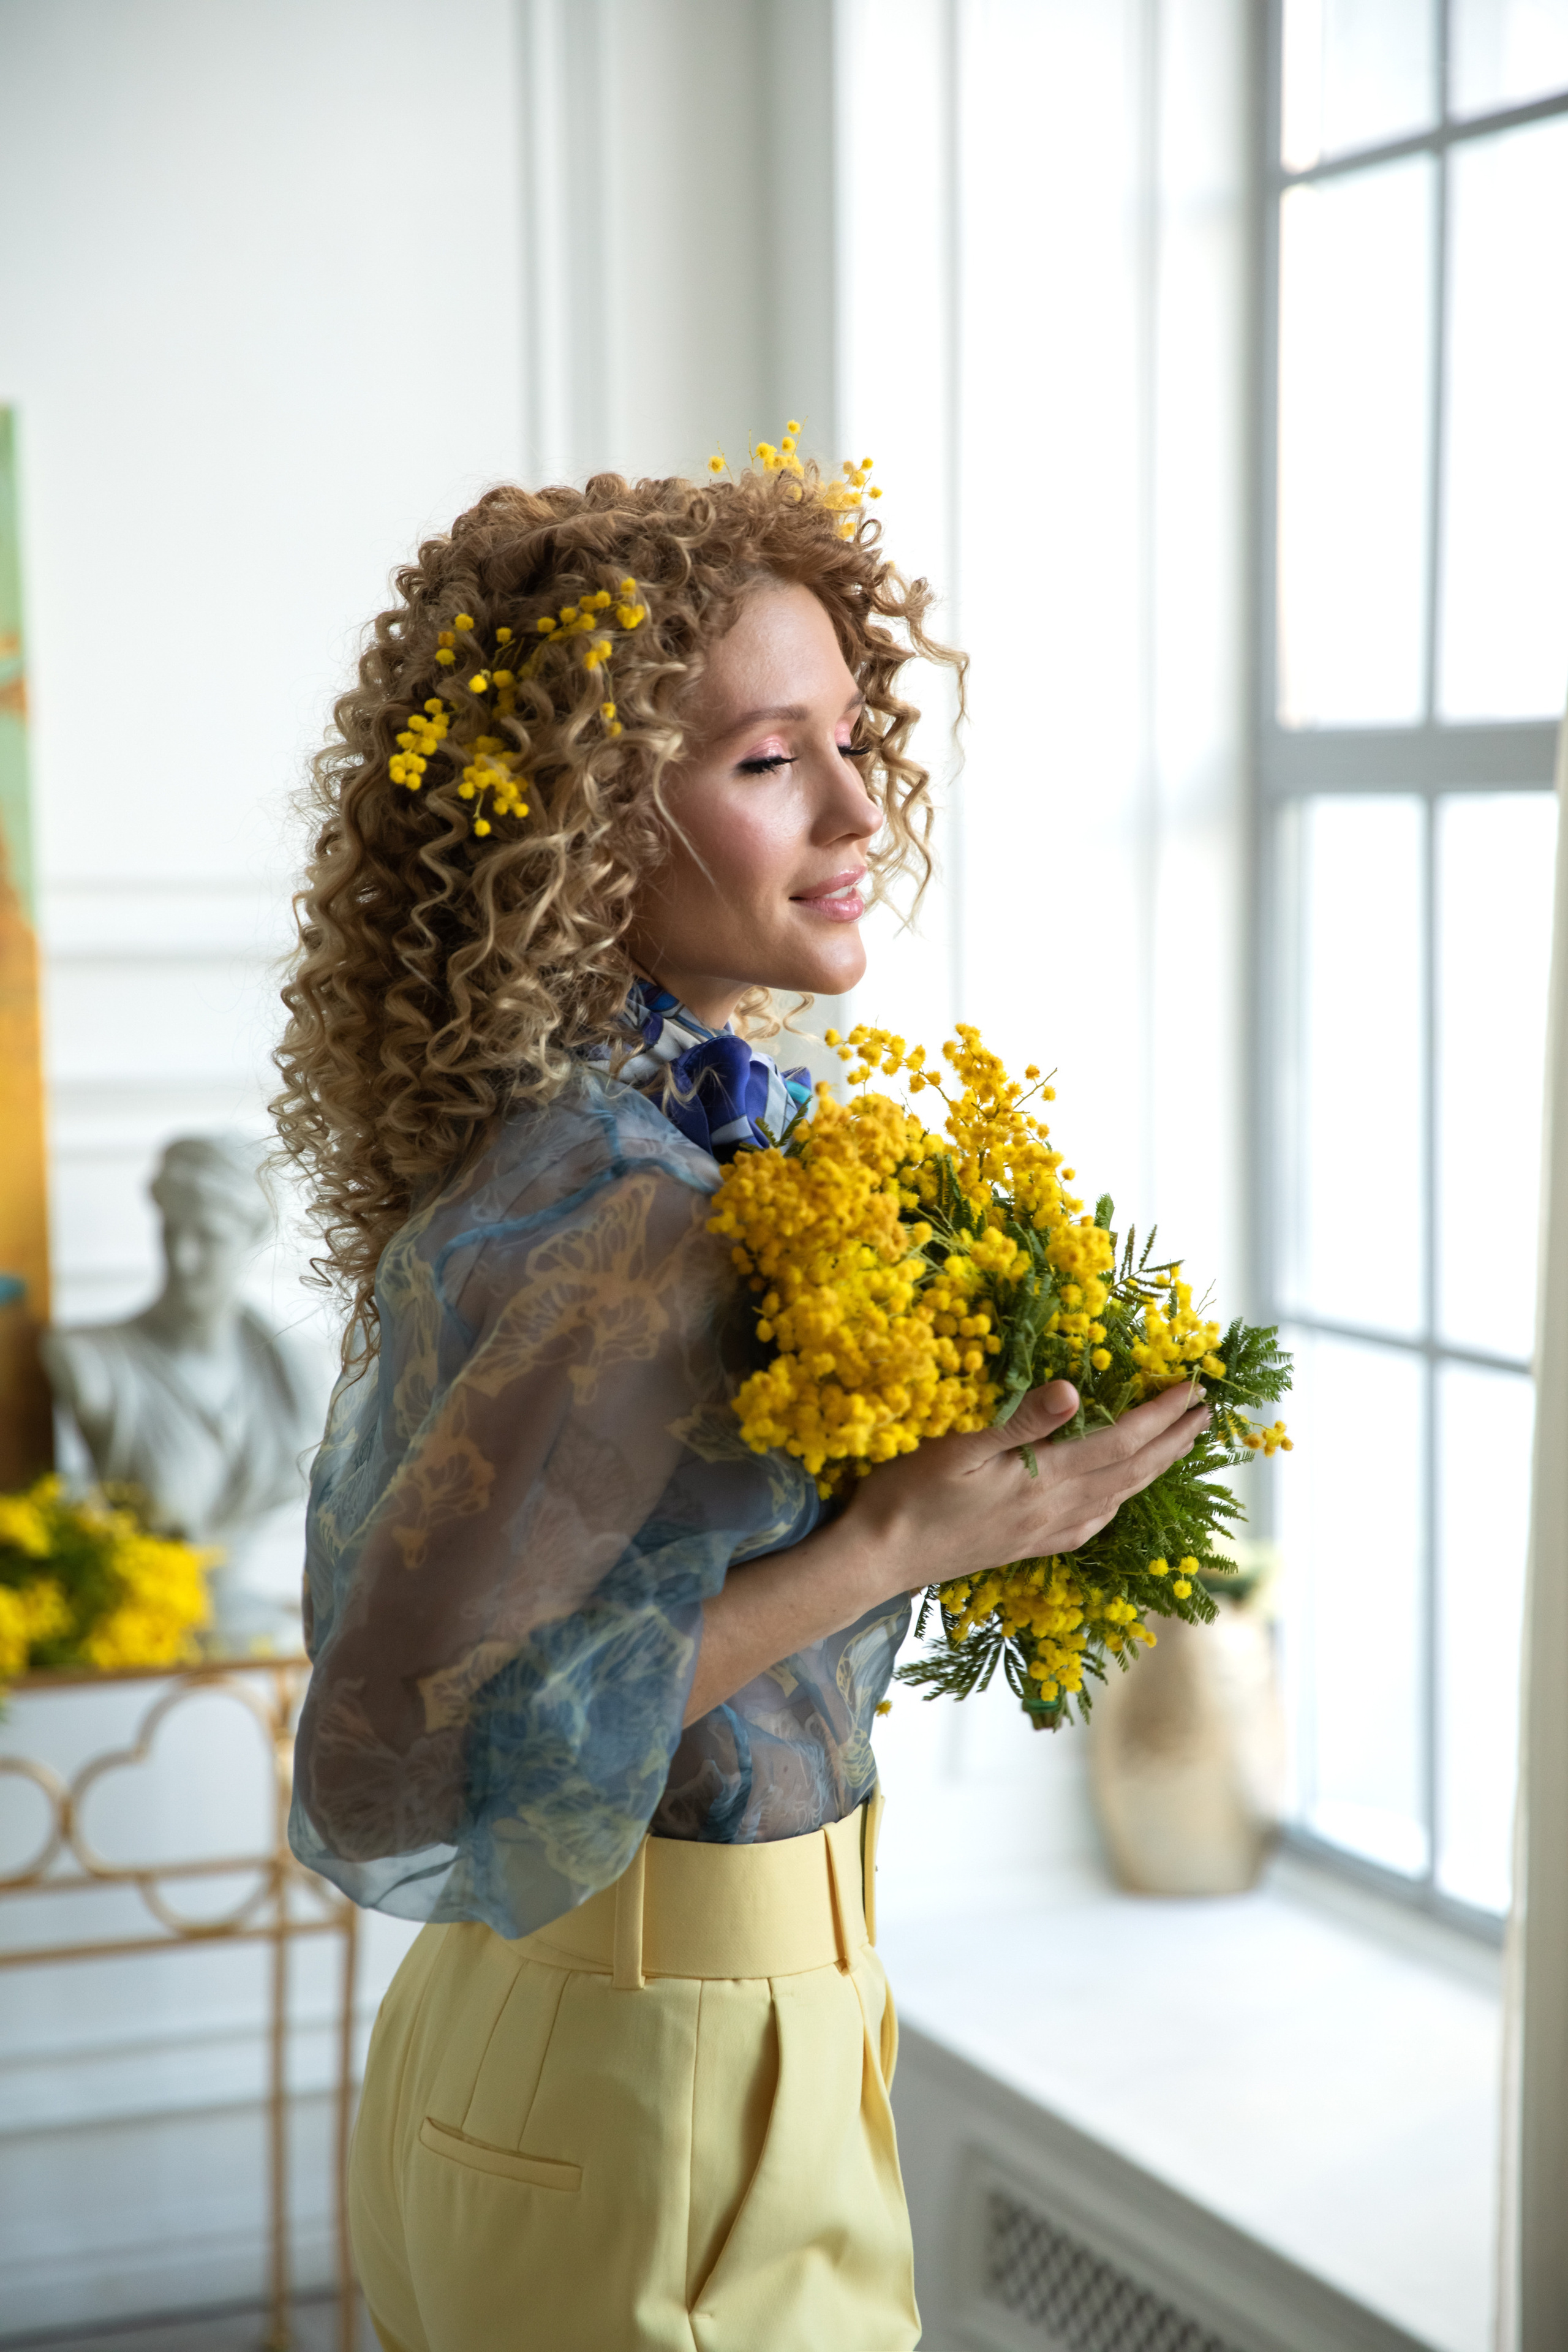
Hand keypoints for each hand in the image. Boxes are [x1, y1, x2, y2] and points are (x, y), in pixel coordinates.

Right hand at [842, 1379, 1209, 1605]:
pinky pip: (1091, 1525)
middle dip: (1174, 1441)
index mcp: (1045, 1482)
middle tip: (1208, 1414)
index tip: (1193, 1388)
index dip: (1161, 1415)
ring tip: (1178, 1447)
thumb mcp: (960, 1446)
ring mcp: (1043, 1534)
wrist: (879, 1558)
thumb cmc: (910, 1494)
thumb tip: (1074, 1390)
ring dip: (1154, 1470)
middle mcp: (1056, 1512)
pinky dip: (1118, 1504)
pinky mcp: (1027, 1547)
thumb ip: (1022, 1423)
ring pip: (1117, 1500)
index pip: (1121, 1442)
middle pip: (1132, 1473)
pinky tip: (1118, 1499)